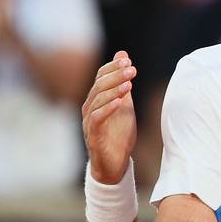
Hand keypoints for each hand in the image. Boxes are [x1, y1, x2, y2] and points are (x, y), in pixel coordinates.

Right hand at [82, 52, 137, 183]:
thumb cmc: (118, 135)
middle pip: (99, 86)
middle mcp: (89, 108)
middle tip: (131, 69)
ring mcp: (89, 121)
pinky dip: (107, 109)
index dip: (112, 68)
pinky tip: (119, 102)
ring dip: (114, 90)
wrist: (114, 164)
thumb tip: (123, 56)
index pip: (100, 77)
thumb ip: (123, 83)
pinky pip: (97, 119)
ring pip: (97, 100)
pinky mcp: (92, 135)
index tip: (128, 62)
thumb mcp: (125, 105)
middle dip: (115, 76)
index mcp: (96, 99)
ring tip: (129, 84)